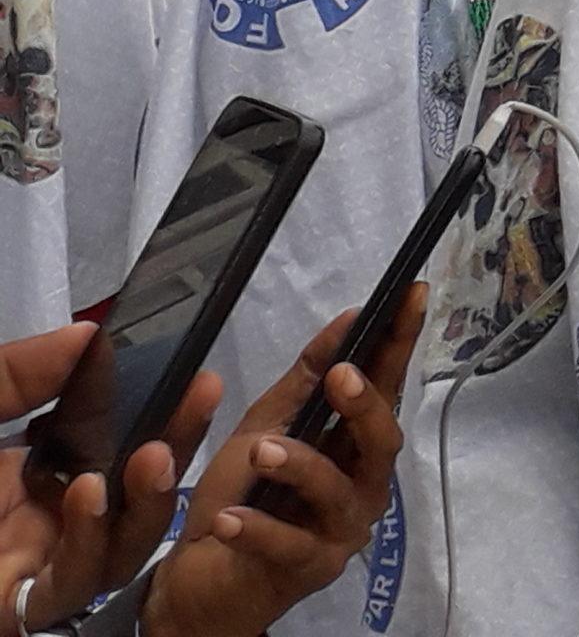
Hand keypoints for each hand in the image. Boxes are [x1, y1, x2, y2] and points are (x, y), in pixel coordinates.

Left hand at [0, 326, 219, 630]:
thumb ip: (15, 375)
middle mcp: (40, 522)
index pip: (119, 446)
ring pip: (119, 550)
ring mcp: (27, 568)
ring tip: (146, 456)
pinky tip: (87, 497)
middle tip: (195, 401)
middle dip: (174, 451)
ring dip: (144, 503)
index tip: (196, 378)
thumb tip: (88, 336)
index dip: (164, 418)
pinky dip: (90, 544)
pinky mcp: (11, 606)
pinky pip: (69, 587)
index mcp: (31, 474)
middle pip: (134, 498)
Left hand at [143, 290, 425, 636]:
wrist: (203, 578)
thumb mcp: (265, 426)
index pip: (386, 386)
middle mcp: (362, 485)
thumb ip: (303, 380)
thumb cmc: (244, 496)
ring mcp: (341, 530)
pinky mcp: (310, 569)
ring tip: (262, 453)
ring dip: (302, 466)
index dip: (400, 342)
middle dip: (366, 406)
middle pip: (382, 442)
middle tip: (340, 376)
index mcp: (354, 445)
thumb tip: (346, 320)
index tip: (410, 296)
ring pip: (337, 492)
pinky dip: (257, 530)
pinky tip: (228, 520)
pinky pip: (289, 546)